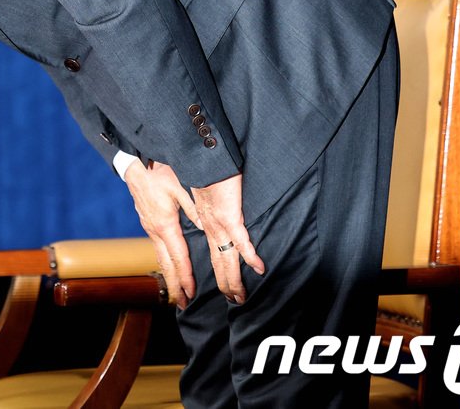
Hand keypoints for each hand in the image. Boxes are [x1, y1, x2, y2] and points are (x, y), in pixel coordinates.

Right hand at [124, 159, 200, 308]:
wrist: (135, 164)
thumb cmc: (158, 171)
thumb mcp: (180, 186)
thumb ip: (194, 209)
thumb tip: (206, 229)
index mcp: (165, 224)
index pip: (178, 256)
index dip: (186, 276)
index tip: (191, 292)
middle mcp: (155, 230)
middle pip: (166, 264)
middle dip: (175, 285)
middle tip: (183, 304)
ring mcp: (149, 227)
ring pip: (160, 258)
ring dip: (169, 276)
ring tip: (177, 292)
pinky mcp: (148, 222)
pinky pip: (157, 248)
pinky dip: (164, 263)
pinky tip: (169, 267)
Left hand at [190, 173, 265, 304]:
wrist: (200, 158)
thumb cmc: (204, 173)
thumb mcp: (205, 196)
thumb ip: (211, 211)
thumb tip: (214, 223)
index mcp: (207, 224)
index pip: (214, 255)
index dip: (219, 272)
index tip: (224, 288)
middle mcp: (212, 227)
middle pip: (220, 262)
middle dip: (227, 283)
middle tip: (235, 301)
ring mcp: (220, 223)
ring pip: (228, 258)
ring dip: (235, 278)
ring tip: (240, 296)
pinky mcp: (229, 214)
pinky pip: (241, 238)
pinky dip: (250, 254)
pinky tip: (259, 268)